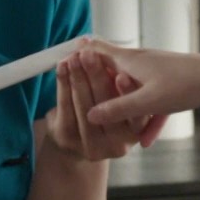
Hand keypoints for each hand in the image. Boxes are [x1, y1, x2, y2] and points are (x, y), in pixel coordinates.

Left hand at [43, 49, 164, 159]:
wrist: (80, 140)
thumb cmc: (108, 114)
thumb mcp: (124, 101)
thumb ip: (123, 84)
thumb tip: (116, 55)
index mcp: (137, 133)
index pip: (136, 114)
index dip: (127, 94)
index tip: (121, 75)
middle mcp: (117, 144)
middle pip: (107, 107)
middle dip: (96, 76)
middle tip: (90, 54)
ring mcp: (91, 145)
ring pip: (84, 106)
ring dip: (78, 77)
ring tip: (74, 57)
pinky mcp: (68, 139)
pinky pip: (65, 108)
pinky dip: (63, 84)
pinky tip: (62, 68)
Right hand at [79, 40, 199, 137]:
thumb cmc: (184, 86)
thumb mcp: (147, 102)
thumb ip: (117, 109)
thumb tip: (90, 116)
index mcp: (132, 60)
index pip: (97, 52)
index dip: (80, 56)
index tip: (64, 61)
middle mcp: (143, 61)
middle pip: (113, 69)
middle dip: (98, 81)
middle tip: (78, 82)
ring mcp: (158, 71)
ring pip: (133, 88)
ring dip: (125, 105)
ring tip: (110, 118)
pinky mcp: (172, 82)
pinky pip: (153, 100)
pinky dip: (150, 116)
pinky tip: (148, 139)